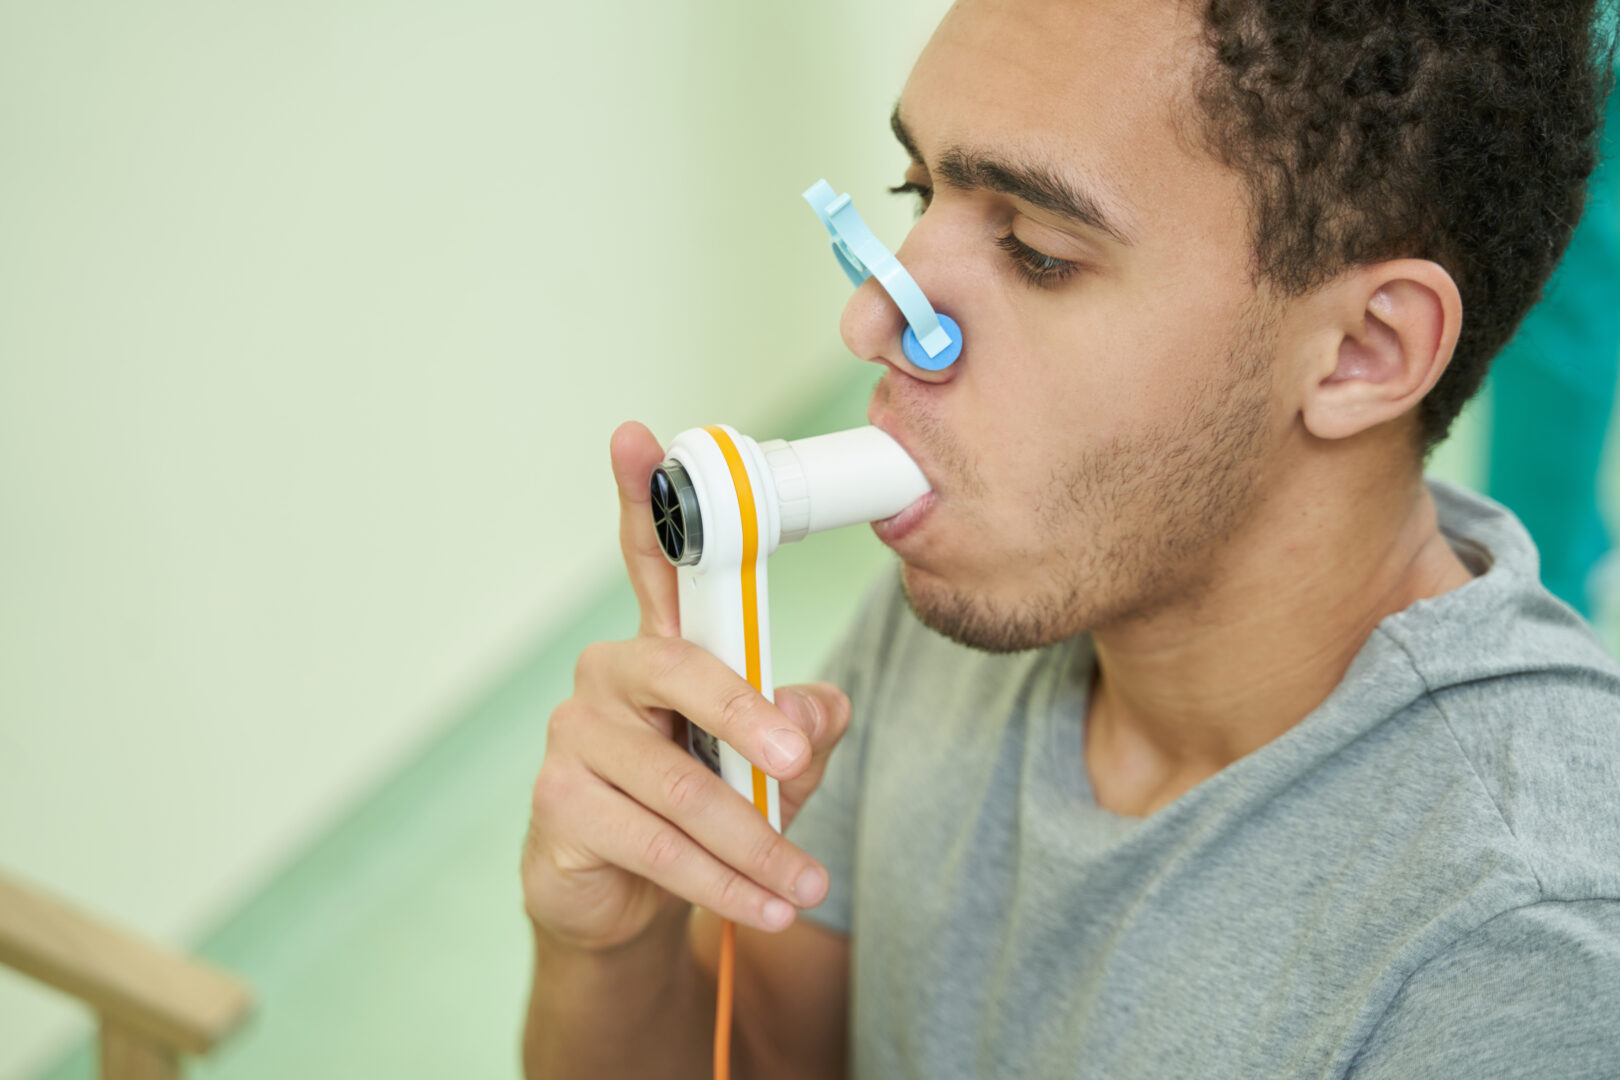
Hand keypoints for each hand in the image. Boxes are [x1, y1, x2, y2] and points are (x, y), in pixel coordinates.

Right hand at [521, 421, 852, 952]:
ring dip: (752, 841)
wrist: (624, 900)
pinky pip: (653, 844)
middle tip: (798, 757)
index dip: (644, 497)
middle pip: (681, 673)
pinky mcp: (559, 804)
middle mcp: (609, 676)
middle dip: (748, 719)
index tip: (638, 435)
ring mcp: (574, 737)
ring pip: (678, 783)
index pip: (650, 560)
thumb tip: (818, 709)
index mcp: (662, 647)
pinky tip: (764, 905)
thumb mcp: (770, 765)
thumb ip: (801, 729)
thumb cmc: (700, 809)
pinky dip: (720, 883)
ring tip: (804, 882)